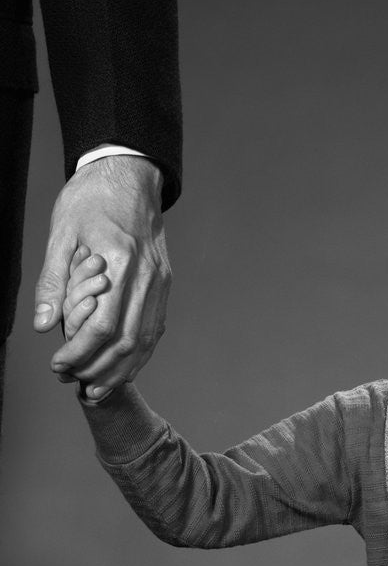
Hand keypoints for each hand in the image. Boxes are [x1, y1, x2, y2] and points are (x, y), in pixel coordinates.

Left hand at [34, 155, 170, 398]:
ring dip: (121, 371)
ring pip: (145, 341)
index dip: (79, 353)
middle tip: (72, 382)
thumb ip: (53, 282)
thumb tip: (44, 325)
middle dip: (98, 369)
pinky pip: (155, 329)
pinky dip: (139, 355)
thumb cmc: (91, 200)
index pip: (101, 325)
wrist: (129, 177)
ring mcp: (161, 283)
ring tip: (97, 389)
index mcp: (120, 261)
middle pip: (126, 341)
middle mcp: (147, 277)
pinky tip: (122, 369)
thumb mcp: (61, 234)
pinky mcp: (165, 285)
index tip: (58, 365)